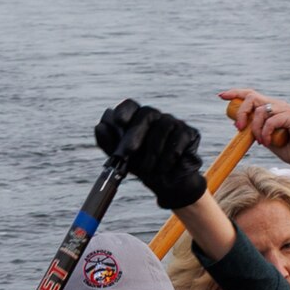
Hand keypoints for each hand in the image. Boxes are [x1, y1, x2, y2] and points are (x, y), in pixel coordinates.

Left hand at [94, 97, 212, 211]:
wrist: (167, 184)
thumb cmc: (143, 167)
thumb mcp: (122, 159)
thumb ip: (109, 143)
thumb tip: (100, 126)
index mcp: (137, 119)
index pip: (131, 105)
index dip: (124, 110)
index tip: (119, 121)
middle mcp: (156, 117)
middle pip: (147, 114)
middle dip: (135, 134)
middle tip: (128, 152)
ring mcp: (173, 123)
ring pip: (162, 128)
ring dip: (152, 153)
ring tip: (148, 170)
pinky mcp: (189, 133)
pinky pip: (177, 141)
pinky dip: (168, 158)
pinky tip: (164, 168)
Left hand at [227, 90, 289, 169]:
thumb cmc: (288, 149)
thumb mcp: (266, 139)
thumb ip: (255, 130)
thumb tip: (237, 124)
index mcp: (272, 108)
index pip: (251, 95)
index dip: (236, 93)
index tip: (222, 95)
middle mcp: (278, 105)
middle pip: (252, 97)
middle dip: (242, 112)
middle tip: (239, 128)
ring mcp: (286, 109)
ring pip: (261, 110)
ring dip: (255, 128)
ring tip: (261, 142)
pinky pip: (272, 120)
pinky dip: (266, 132)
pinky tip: (267, 142)